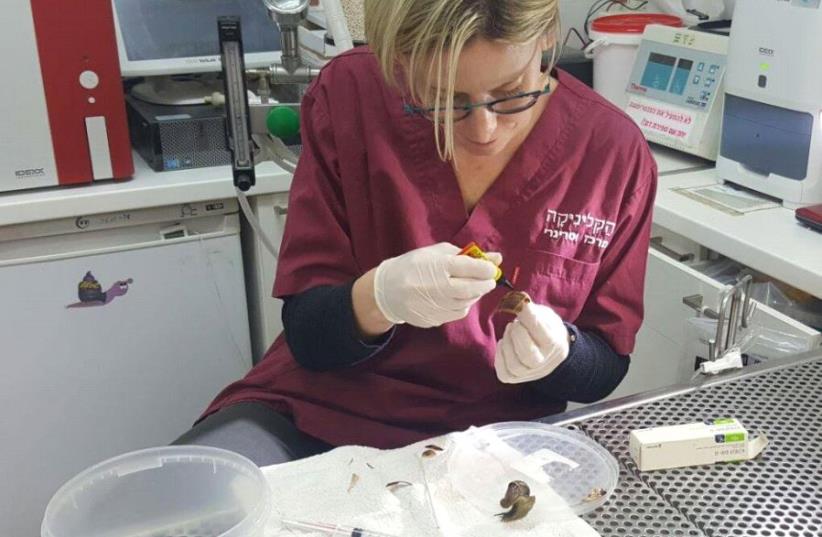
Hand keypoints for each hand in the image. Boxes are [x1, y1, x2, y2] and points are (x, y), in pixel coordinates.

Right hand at [373, 242, 500, 327]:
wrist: (387, 291)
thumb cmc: (413, 266)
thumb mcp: (436, 253)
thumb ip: (467, 255)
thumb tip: (497, 258)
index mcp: (437, 266)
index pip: (470, 268)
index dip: (486, 269)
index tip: (492, 268)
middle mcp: (437, 287)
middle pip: (472, 288)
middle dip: (485, 284)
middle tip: (488, 280)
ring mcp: (435, 306)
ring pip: (466, 303)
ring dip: (474, 295)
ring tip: (471, 286)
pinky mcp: (433, 319)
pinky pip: (457, 313)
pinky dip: (463, 305)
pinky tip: (456, 298)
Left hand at [495, 302, 569, 383]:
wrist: (550, 353)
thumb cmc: (546, 330)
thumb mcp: (546, 316)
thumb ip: (533, 311)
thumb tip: (517, 303)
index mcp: (554, 344)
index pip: (542, 333)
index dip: (529, 316)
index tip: (522, 305)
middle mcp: (544, 363)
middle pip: (527, 354)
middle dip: (517, 334)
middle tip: (515, 323)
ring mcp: (529, 373)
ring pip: (514, 365)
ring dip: (507, 343)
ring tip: (510, 331)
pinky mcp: (515, 378)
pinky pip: (503, 373)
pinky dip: (499, 356)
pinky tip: (504, 343)